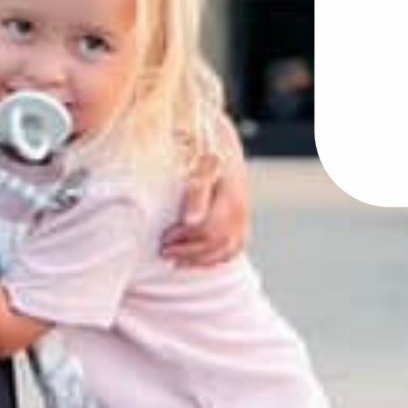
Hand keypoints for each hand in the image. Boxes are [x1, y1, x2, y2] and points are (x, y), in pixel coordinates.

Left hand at [162, 136, 251, 266]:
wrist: (225, 145)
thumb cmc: (208, 154)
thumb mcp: (202, 166)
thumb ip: (198, 192)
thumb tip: (191, 221)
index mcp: (230, 197)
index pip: (207, 229)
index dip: (184, 238)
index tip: (164, 238)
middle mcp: (240, 211)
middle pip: (215, 244)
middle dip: (188, 252)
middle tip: (164, 252)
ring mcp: (244, 219)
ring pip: (225, 251)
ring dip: (199, 260)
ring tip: (176, 261)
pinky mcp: (244, 223)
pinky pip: (233, 250)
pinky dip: (214, 259)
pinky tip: (196, 260)